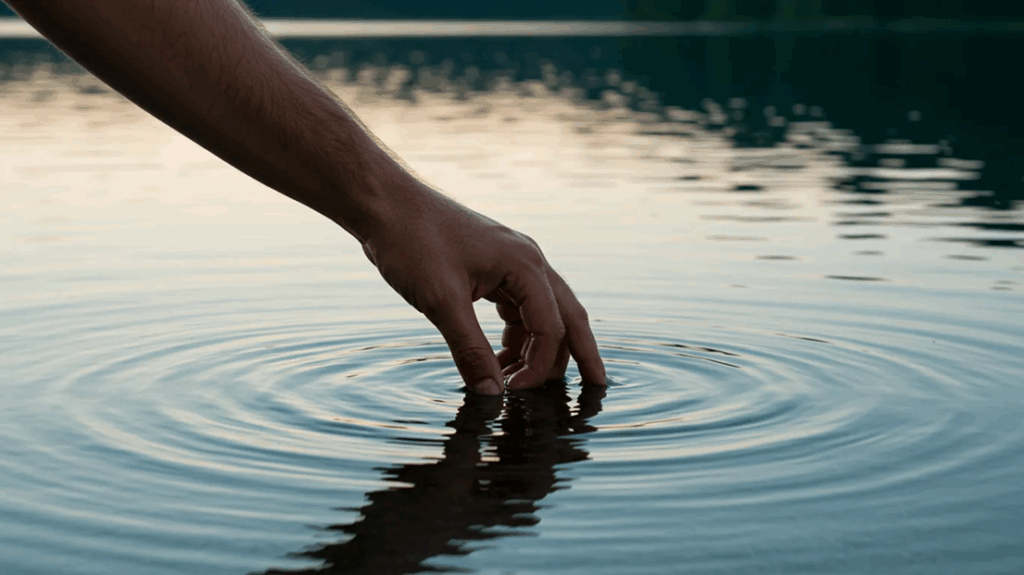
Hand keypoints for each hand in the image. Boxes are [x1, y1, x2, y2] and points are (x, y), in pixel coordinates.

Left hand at [360, 183, 605, 394]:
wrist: (386, 205)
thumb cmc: (412, 242)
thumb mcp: (441, 302)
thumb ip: (470, 350)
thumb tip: (490, 394)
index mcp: (525, 265)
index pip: (551, 328)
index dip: (537, 367)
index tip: (511, 392)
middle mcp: (528, 261)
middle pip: (568, 316)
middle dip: (581, 354)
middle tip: (596, 389)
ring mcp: (512, 263)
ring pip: (542, 314)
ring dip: (536, 350)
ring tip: (516, 383)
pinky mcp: (493, 268)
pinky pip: (518, 308)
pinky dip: (515, 336)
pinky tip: (498, 359)